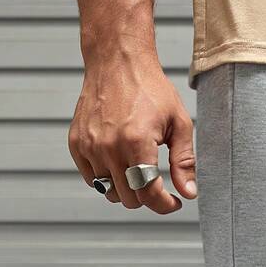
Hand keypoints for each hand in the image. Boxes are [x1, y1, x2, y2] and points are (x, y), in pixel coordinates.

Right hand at [68, 48, 195, 213]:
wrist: (117, 61)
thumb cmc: (150, 88)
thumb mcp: (179, 123)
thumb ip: (184, 161)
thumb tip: (189, 192)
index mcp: (136, 142)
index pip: (149, 194)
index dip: (165, 205)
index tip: (174, 202)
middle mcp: (109, 147)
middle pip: (130, 198)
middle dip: (148, 196)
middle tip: (157, 182)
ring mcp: (89, 146)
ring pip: (110, 192)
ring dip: (127, 189)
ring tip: (138, 170)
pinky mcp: (76, 143)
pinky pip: (92, 179)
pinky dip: (107, 179)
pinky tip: (120, 164)